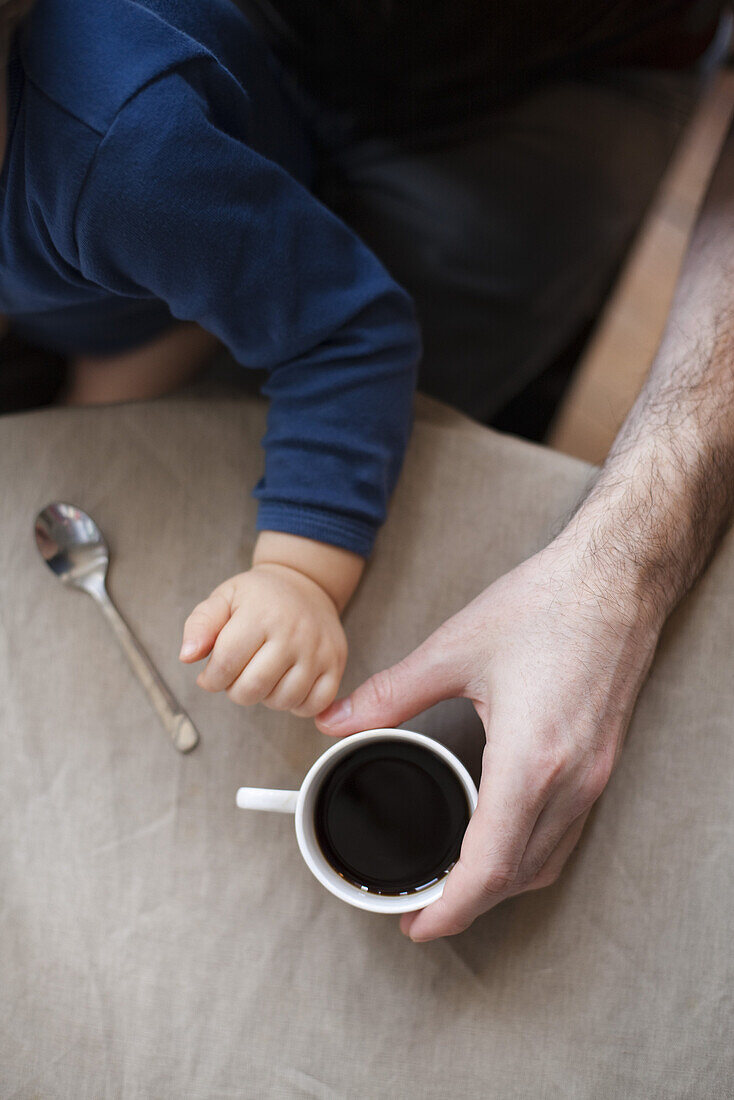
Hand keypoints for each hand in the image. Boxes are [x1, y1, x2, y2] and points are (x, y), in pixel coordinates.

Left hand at [180, 563, 347, 716]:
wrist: (306, 586)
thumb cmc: (259, 597)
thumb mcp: (224, 598)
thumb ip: (200, 624)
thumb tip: (187, 656)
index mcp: (261, 614)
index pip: (225, 665)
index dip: (211, 678)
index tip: (212, 674)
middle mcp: (293, 632)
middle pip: (252, 688)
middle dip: (235, 691)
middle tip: (237, 676)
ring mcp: (318, 650)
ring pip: (282, 701)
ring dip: (264, 698)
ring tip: (262, 676)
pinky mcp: (335, 664)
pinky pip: (314, 705)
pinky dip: (296, 705)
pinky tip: (286, 685)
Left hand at [316, 537, 661, 939]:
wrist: (615, 581)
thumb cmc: (546, 607)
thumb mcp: (454, 649)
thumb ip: (390, 695)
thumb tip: (336, 721)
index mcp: (531, 760)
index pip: (490, 867)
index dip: (450, 910)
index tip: (417, 926)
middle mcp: (570, 781)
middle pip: (518, 878)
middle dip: (467, 907)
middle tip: (422, 912)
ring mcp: (593, 776)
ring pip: (546, 862)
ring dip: (499, 886)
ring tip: (453, 886)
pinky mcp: (601, 763)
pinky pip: (565, 834)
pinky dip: (527, 856)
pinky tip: (498, 841)